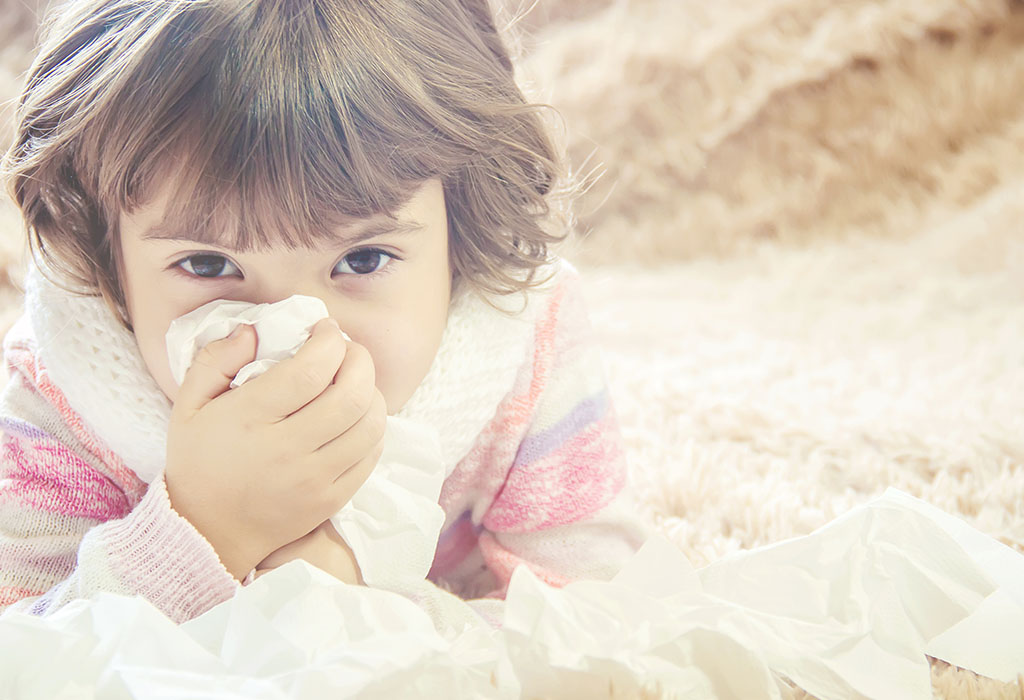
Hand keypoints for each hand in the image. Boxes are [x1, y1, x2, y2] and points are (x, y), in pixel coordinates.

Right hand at [164, 318, 385, 579]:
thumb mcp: (188, 405)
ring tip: (355, 380)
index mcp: (250, 419)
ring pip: (369, 424)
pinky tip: (356, 415)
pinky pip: (371, 455)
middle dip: (359, 360)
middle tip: (348, 350)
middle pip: (351, 394)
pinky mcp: (332, 499)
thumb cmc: (199, 461)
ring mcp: (315, 479)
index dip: (329, 341)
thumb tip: (253, 330)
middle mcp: (287, 450)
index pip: (311, 370)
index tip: (325, 330)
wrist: (207, 534)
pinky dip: (373, 427)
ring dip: (372, 391)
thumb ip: (216, 360)